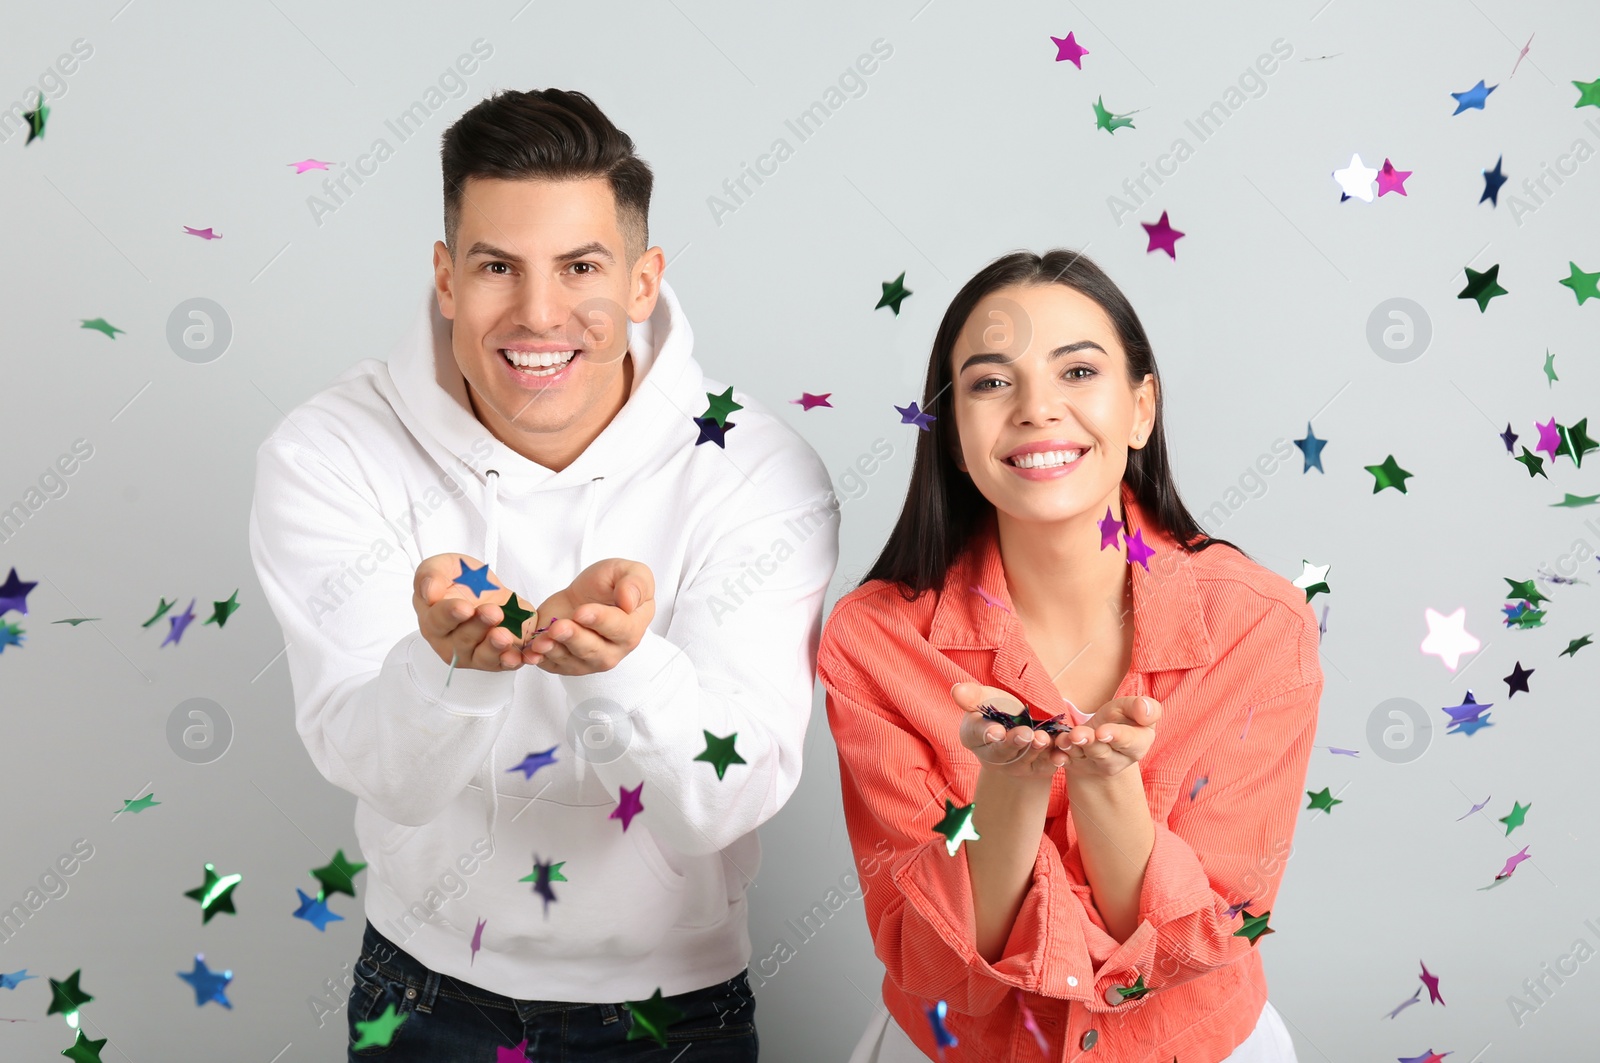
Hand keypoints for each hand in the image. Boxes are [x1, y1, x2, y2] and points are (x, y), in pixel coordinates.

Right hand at [413, 553, 540, 671]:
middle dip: (479, 626)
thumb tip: (428, 593)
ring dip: (494, 647)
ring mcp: (473, 653)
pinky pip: (503, 663)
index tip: (464, 607)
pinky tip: (516, 656)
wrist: (486, 589)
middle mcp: (450, 642)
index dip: (451, 615)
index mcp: (432, 620)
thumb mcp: (442, 566)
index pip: (438, 621)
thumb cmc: (458, 579)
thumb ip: (430, 575)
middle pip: (462, 640)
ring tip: (504, 635)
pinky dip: (511, 661)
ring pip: (482, 656)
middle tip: (493, 612)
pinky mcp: (496, 659)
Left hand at [525, 558, 655, 675]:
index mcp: (632, 628)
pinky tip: (530, 653)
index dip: (601, 621)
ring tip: (540, 641)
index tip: (582, 612)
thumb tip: (629, 601)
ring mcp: (588, 660)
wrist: (584, 596)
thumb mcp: (628, 572)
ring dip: (554, 651)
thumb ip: (635, 583)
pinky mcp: (565, 663)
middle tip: (558, 627)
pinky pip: (552, 665)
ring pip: (572, 660)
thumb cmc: (610, 585)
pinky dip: (539, 660)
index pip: (620, 629)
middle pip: (594, 651)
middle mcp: (613, 650)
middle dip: (574, 638)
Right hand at [954, 682, 1069, 780]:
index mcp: (973, 737)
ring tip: (1043, 738)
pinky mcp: (1035, 768)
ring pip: (1023, 761)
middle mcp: (991, 757)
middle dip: (1013, 743)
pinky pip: (1044, 766)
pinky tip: (1061, 755)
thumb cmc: (997, 708)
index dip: (987, 733)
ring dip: (1034, 750)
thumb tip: (956, 690)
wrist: (1020, 723)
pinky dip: (1053, 761)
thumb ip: (971, 696)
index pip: (977, 735)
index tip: (997, 731)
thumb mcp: (984, 698)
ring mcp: (1014, 765)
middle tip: (1025, 734)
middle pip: (1001, 752)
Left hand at [1060, 696, 1161, 778]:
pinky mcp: (1075, 764)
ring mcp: (1094, 764)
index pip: (1130, 742)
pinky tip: (1054, 754)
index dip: (1117, 737)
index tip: (1103, 732)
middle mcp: (1117, 759)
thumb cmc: (1121, 719)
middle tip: (1078, 734)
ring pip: (1083, 756)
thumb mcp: (1132, 709)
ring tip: (1064, 739)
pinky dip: (1059, 758)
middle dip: (1090, 743)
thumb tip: (1145, 708)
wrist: (1102, 733)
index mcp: (1138, 744)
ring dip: (1072, 747)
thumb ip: (1143, 708)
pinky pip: (1066, 762)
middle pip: (1103, 753)